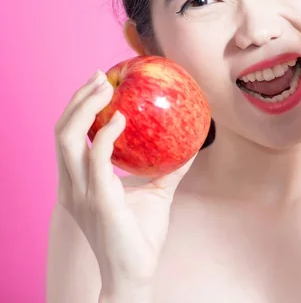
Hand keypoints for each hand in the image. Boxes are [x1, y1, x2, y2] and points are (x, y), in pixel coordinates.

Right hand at [54, 71, 195, 294]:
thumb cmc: (141, 235)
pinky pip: (96, 159)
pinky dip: (105, 135)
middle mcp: (71, 185)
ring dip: (83, 108)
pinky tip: (121, 119)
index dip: (77, 109)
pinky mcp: (98, 199)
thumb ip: (169, 169)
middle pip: (61, 131)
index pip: (68, 137)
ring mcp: (80, 192)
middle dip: (77, 100)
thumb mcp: (156, 193)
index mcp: (78, 183)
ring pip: (67, 140)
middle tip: (100, 76)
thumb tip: (192, 145)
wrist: (134, 272)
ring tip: (105, 87)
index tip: (97, 85)